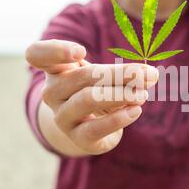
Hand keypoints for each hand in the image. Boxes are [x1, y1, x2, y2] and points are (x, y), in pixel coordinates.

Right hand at [25, 39, 158, 155]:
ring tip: (143, 94)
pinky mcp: (78, 138)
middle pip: (82, 76)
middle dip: (119, 73)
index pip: (37, 54)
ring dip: (121, 94)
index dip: (56, 50)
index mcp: (55, 70)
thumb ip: (123, 70)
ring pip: (89, 99)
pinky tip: (136, 111)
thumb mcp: (103, 75)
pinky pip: (96, 128)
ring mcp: (63, 117)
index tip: (82, 52)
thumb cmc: (95, 91)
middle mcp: (52, 93)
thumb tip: (151, 74)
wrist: (88, 127)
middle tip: (148, 73)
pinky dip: (118, 118)